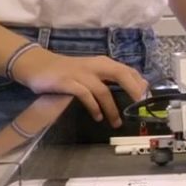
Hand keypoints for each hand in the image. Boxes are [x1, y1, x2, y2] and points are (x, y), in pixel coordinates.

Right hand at [10, 48, 147, 126]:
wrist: (38, 65)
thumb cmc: (68, 71)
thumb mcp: (92, 72)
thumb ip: (110, 78)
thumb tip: (135, 90)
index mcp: (103, 63)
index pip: (128, 71)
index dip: (140, 84)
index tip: (148, 98)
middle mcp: (95, 66)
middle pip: (121, 74)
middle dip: (134, 90)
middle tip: (141, 106)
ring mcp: (81, 73)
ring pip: (103, 90)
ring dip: (111, 108)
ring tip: (116, 123)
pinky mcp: (68, 82)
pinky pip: (85, 95)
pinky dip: (93, 107)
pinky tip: (98, 117)